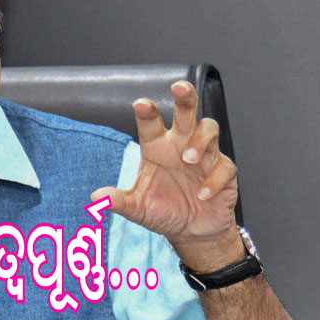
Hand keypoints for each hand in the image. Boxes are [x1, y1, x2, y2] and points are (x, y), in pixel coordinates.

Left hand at [91, 80, 243, 268]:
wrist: (192, 232)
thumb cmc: (163, 212)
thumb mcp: (137, 209)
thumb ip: (119, 202)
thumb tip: (95, 197)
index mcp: (156, 148)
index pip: (150, 124)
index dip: (147, 113)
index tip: (140, 104)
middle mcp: (180, 146)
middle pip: (186, 113)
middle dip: (185, 97)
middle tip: (179, 87)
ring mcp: (205, 157)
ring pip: (209, 129)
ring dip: (199, 140)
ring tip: (188, 159)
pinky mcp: (224, 172)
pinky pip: (224, 166)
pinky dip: (213, 179)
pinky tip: (202, 194)